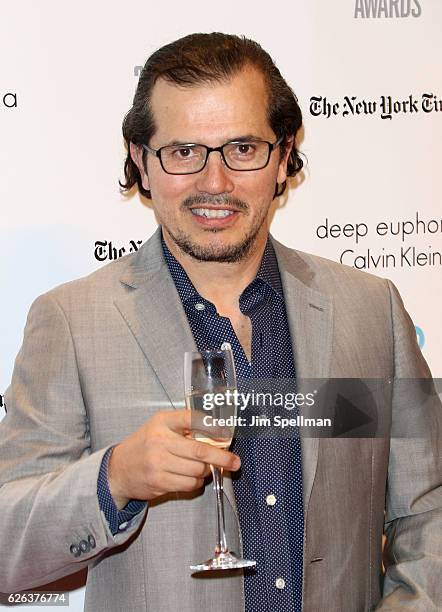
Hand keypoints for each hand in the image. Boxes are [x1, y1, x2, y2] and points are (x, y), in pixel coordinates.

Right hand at [107, 409, 240, 508]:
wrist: (119, 469)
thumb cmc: (145, 444)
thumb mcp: (160, 426)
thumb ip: (184, 427)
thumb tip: (216, 435)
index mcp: (162, 422)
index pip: (190, 419)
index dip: (212, 426)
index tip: (226, 433)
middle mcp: (160, 441)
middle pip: (199, 451)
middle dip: (222, 458)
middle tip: (234, 462)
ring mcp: (158, 463)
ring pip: (197, 470)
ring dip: (206, 471)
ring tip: (203, 468)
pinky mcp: (159, 482)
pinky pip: (189, 484)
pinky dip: (196, 482)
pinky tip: (191, 476)